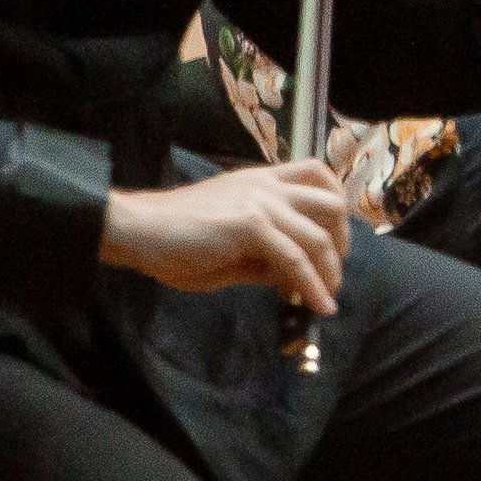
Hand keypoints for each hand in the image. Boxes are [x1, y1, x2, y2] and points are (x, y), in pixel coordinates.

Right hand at [100, 162, 354, 310]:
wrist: (138, 231)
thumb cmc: (175, 239)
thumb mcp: (230, 246)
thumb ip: (264, 256)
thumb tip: (293, 278)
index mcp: (261, 180)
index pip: (317, 174)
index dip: (335, 208)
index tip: (336, 241)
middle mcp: (267, 184)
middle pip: (331, 203)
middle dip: (343, 240)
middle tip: (334, 273)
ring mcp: (261, 201)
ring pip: (319, 236)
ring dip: (330, 271)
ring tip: (327, 298)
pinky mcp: (251, 224)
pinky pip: (295, 259)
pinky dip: (312, 286)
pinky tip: (318, 306)